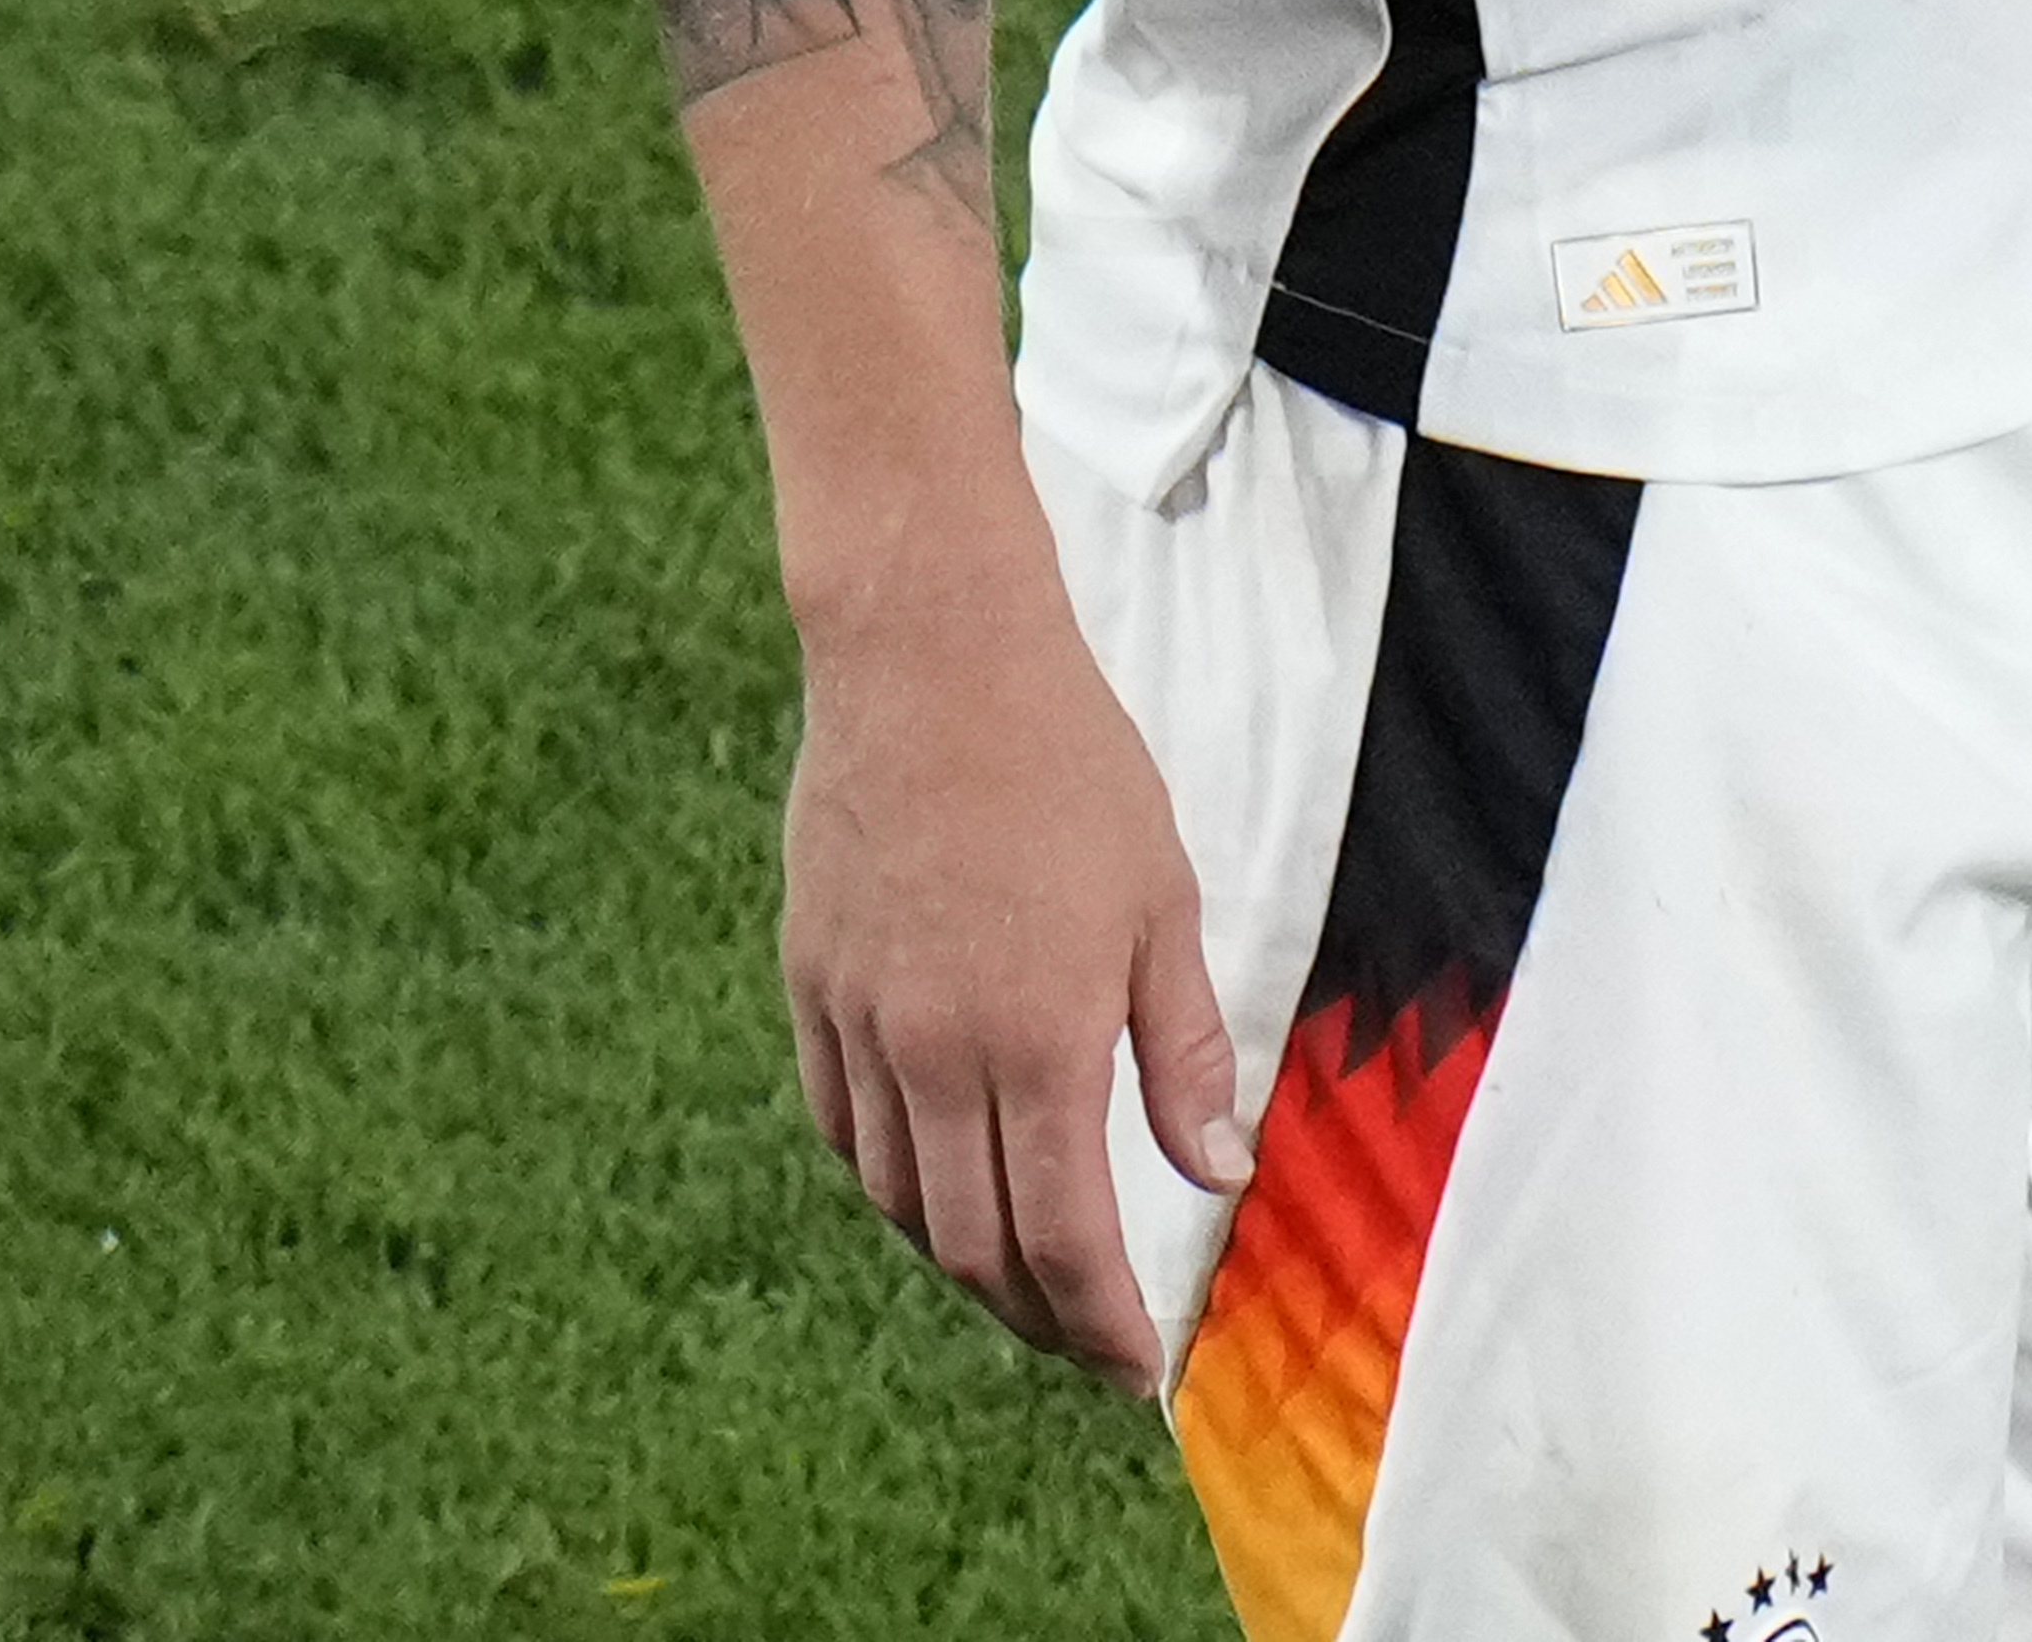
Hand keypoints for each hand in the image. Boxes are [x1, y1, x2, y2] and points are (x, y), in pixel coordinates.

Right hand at [778, 553, 1254, 1374]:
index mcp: (1038, 1040)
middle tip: (1090, 1343)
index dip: (1101, 1324)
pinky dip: (893, 1188)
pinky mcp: (811, 989)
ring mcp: (861, 1025)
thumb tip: (1220, 1173)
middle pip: (974, 1247)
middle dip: (1040, 1319)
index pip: (1063, 1240)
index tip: (1138, 1370)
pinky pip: (843, 1130)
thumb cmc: (1069, 768)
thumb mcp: (1162, 904)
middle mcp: (936, 1054)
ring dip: (964, 1265)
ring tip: (1024, 1283)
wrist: (930, 661)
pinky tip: (935, 1190)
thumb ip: (1183, 1051)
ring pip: (900, 1204)